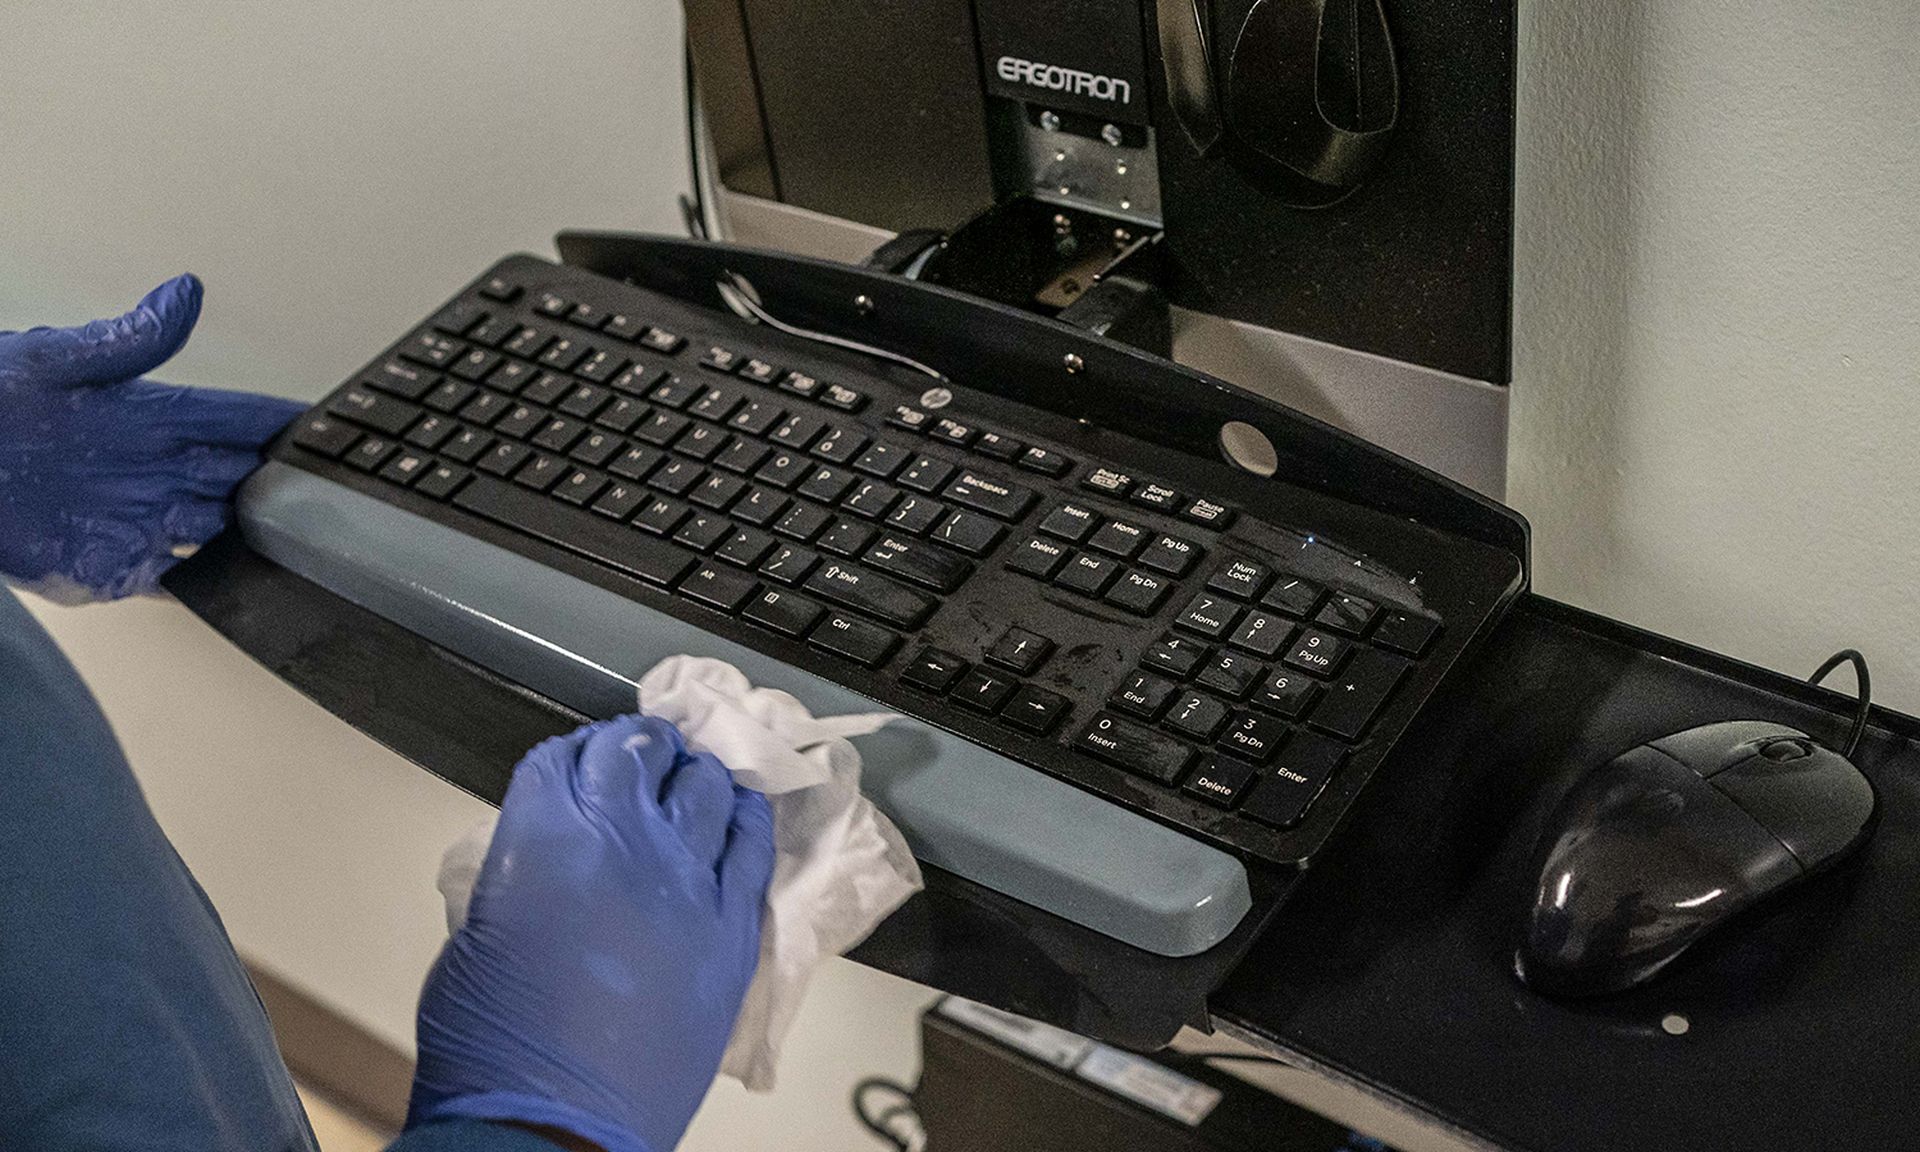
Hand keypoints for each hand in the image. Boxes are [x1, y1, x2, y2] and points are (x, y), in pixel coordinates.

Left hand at [0, 275, 303, 600]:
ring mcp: (135, 519)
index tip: (331, 428)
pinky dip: (212, 583)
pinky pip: (176, 578)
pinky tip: (244, 580)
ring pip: (220, 529)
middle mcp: (151, 468)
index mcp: (147, 415)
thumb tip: (186, 292)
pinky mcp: (109, 564)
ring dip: (256, 535)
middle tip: (331, 493)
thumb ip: (130, 339)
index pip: (235, 418)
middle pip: (240, 478)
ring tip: (302, 540)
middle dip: (285, 485)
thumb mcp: (53, 360)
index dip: (282, 423)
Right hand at [408, 715, 776, 1151]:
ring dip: (693, 774)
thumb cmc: (496, 1046)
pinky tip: (739, 810)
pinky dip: (745, 818)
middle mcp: (624, 843)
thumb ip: (519, 873)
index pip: (565, 758)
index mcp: (547, 839)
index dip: (574, 752)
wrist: (554, 1123)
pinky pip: (752, 848)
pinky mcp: (732, 928)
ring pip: (706, 788)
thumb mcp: (477, 934)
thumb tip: (547, 857)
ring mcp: (688, 883)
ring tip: (690, 775)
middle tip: (645, 750)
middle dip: (639, 746)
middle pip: (641, 755)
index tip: (584, 756)